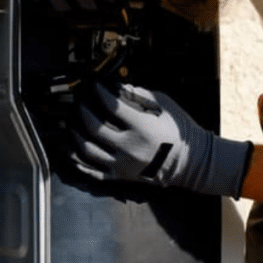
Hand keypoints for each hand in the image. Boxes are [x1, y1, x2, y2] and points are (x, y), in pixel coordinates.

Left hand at [69, 82, 252, 197]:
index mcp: (142, 127)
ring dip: (75, 133)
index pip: (111, 106)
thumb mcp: (164, 105)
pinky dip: (78, 160)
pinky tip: (71, 149)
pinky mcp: (120, 177)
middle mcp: (129, 147)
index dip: (99, 93)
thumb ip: (139, 95)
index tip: (95, 86)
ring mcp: (122, 165)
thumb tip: (116, 87)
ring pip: (87, 150)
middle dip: (82, 110)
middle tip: (79, 102)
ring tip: (72, 123)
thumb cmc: (178, 129)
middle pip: (93, 127)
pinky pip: (91, 171)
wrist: (191, 162)